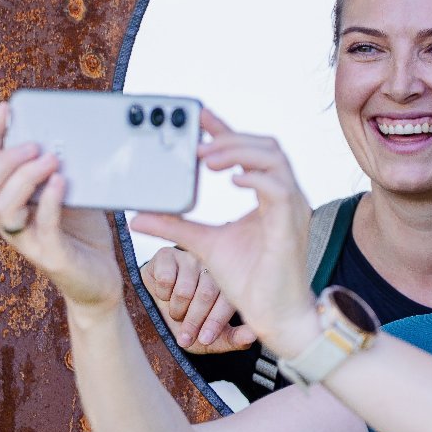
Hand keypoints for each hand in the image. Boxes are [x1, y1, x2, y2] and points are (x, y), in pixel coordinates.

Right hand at [0, 101, 121, 308]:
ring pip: (1, 208)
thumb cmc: (82, 232)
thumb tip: (68, 130)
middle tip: (35, 144)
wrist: (100, 278)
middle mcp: (10, 220)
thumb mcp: (72, 191)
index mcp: (11, 201)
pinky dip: (49, 202)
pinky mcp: (51, 256)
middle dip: (4, 160)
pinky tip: (62, 182)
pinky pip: (41, 227)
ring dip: (24, 178)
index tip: (5, 109)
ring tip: (51, 159)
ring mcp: (27, 240)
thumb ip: (63, 166)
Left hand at [133, 111, 316, 355]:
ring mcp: (292, 209)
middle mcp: (284, 196)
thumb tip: (139, 215)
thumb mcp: (204, 245)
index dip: (226, 130)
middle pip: (266, 146)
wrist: (275, 315)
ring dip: (239, 153)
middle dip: (231, 138)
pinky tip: (232, 179)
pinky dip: (256, 178)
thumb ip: (176, 226)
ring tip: (207, 159)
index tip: (200, 116)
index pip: (249, 151)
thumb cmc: (251, 281)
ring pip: (274, 159)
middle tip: (196, 146)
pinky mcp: (291, 226)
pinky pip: (279, 190)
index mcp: (269, 196)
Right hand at [141, 247, 256, 352]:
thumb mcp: (211, 338)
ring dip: (176, 310)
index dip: (215, 323)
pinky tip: (164, 296)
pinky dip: (162, 295)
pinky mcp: (167, 255)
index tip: (204, 340)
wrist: (153, 313)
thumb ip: (233, 338)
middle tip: (184, 338)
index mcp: (230, 284)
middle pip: (206, 295)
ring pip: (184, 290)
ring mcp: (190, 259)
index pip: (227, 301)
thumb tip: (253, 335)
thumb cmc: (188, 323)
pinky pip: (166, 279)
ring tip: (175, 313)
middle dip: (193, 322)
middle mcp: (213, 267)